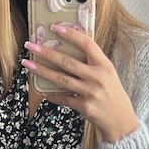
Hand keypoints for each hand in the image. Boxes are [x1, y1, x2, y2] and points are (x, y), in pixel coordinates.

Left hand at [22, 25, 139, 142]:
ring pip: (61, 80)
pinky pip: (63, 98)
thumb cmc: (112, 93)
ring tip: (28, 63)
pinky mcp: (84, 107)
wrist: (120, 120)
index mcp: (104, 65)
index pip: (87, 44)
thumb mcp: (108, 74)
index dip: (71, 34)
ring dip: (42, 71)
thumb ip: (92, 62)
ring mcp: (90, 93)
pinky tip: (42, 91)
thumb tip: (69, 48)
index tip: (55, 27)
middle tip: (31, 45)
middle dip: (46, 52)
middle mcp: (98, 78)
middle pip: (68, 62)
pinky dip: (52, 95)